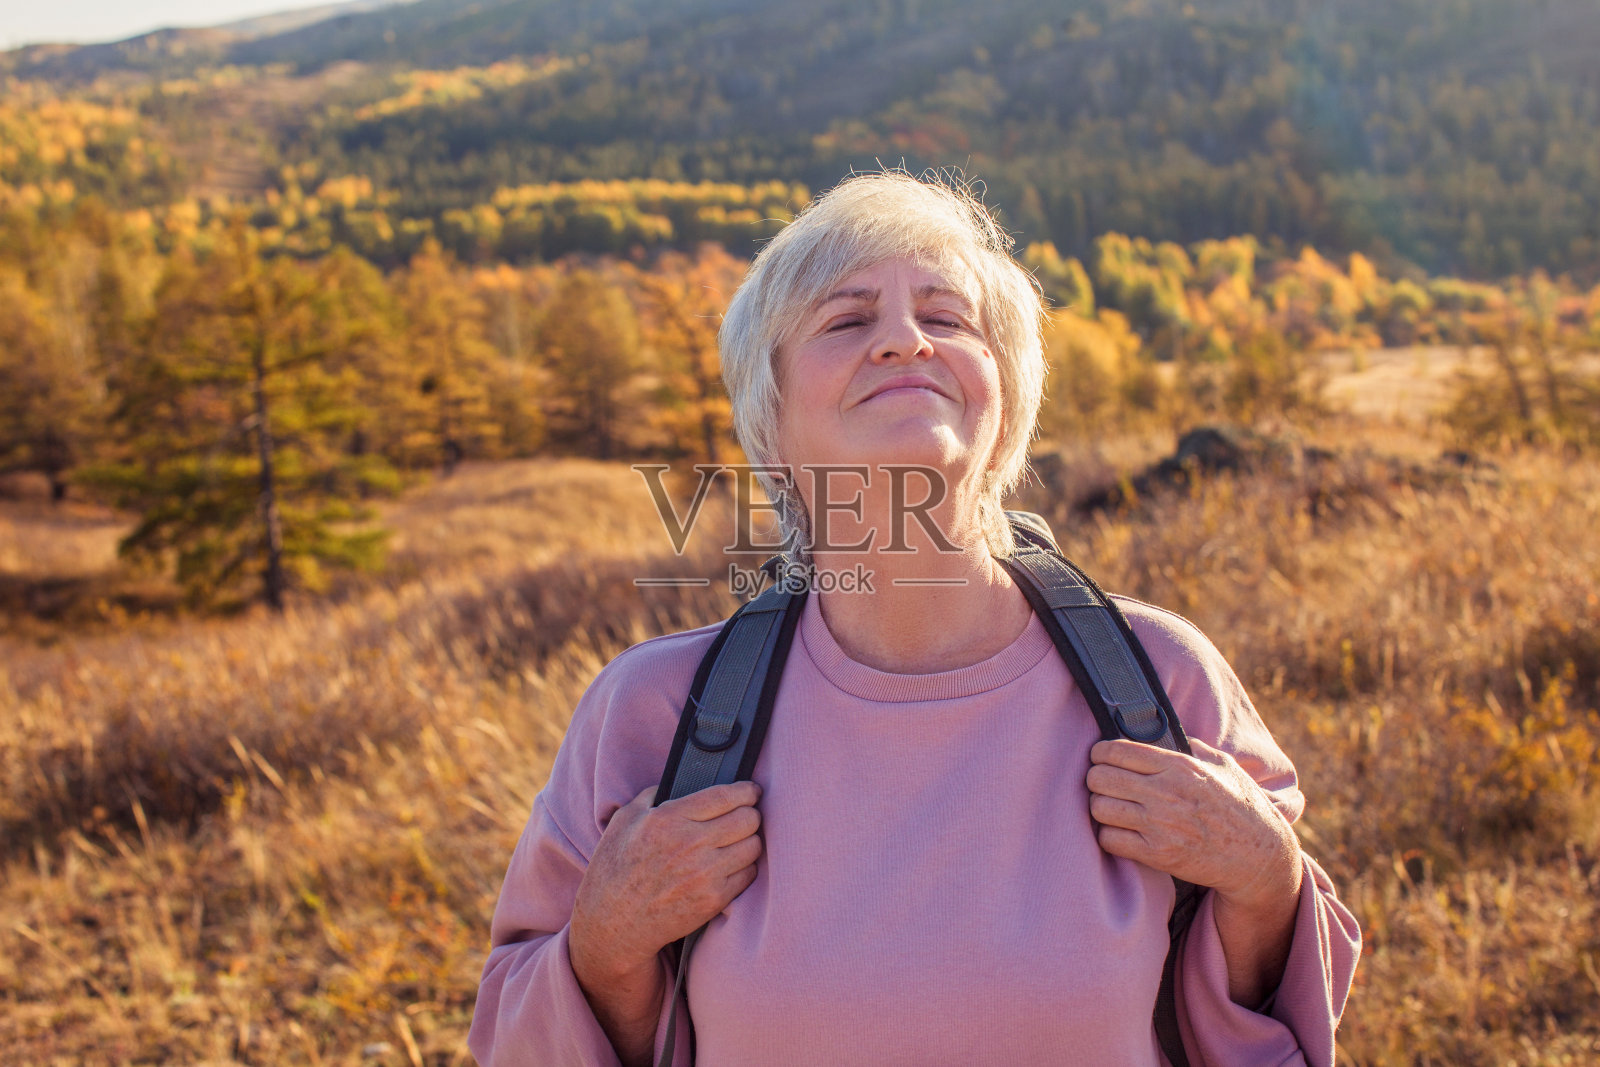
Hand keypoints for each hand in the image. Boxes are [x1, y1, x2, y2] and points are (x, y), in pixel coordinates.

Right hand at [570, 781, 763, 992]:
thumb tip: (677, 784)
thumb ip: (652, 796)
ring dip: (750, 841)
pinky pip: (749, 875)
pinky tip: (732, 866)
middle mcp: (690, 844)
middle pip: (748, 819)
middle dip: (750, 814)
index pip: (726, 796)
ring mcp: (704, 874)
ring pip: (753, 846)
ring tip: (739, 842)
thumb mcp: (624, 820)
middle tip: (745, 817)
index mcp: (669, 819)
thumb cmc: (614, 870)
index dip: (747, 790)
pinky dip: (745, 868)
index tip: (751, 791)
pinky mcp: (713, 900)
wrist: (612, 924)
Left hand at [1085, 737, 1299, 907]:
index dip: (1100, 753)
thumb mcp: (1225, 766)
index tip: (1100, 758)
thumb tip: (1172, 735)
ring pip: (1099, 808)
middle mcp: (1166, 792)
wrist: (1259, 857)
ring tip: (1111, 808)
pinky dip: (1109, 836)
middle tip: (1103, 785)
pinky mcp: (1158, 855)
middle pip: (1099, 778)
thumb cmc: (1243, 808)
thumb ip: (1195, 747)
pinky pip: (1109, 840)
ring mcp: (1160, 825)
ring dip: (1100, 808)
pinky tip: (1120, 833)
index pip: (1117, 750)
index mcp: (1179, 766)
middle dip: (1095, 779)